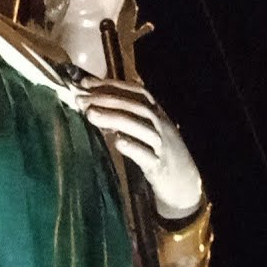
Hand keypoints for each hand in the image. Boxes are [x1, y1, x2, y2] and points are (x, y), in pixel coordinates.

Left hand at [78, 76, 203, 219]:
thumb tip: (95, 102)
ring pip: (139, 127)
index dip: (112, 85)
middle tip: (81, 98)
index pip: (136, 91)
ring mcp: (161, 145)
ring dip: (114, 118)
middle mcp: (160, 124)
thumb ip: (126, 115)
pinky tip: (116, 142)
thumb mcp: (147, 129)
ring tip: (90, 113)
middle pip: (136, 106)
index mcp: (157, 112)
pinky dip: (132, 147)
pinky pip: (146, 155)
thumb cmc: (159, 152)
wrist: (185, 183)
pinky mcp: (159, 166)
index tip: (86, 83)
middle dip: (107, 99)